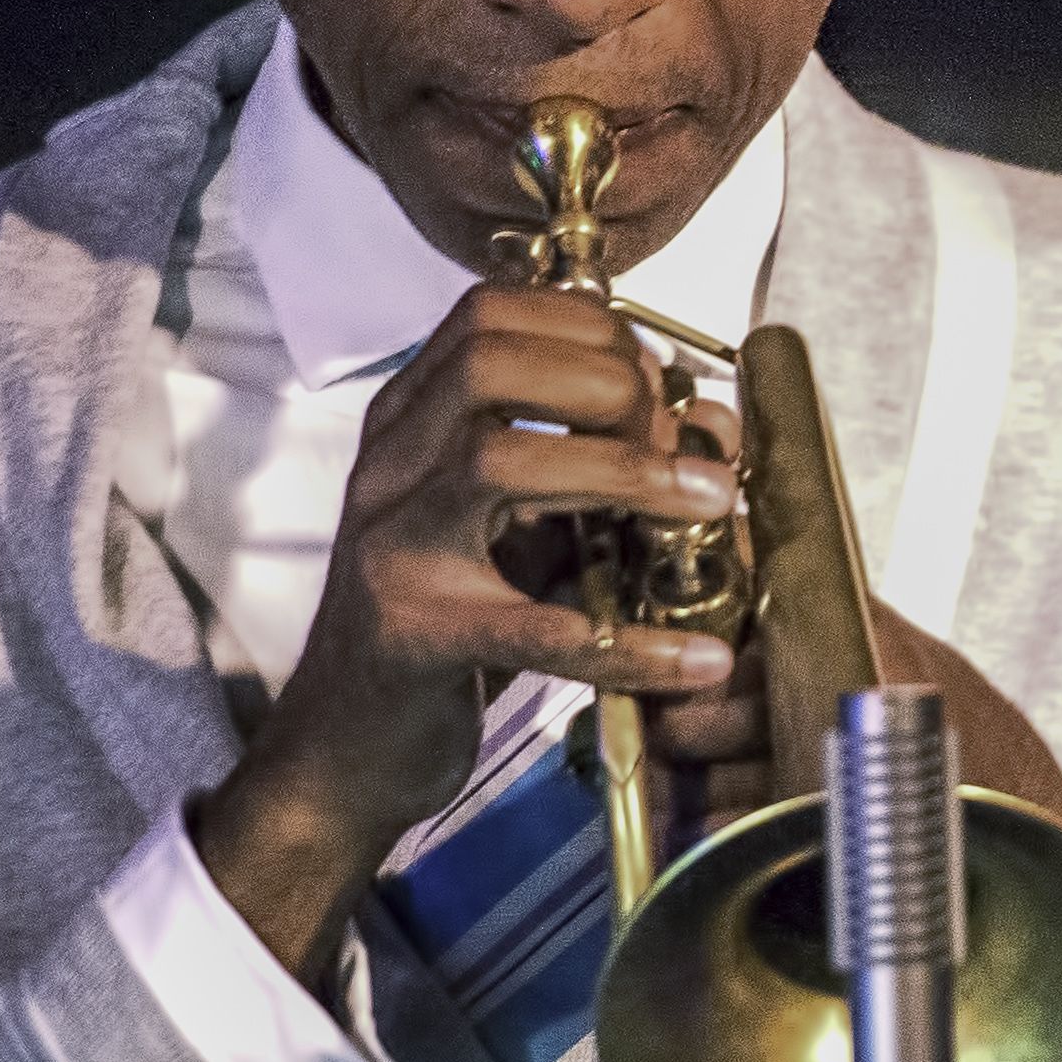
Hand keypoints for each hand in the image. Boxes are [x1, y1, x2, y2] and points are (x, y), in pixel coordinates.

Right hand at [189, 281, 736, 974]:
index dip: (594, 329)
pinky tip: (696, 661)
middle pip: (489, 363)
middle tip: (683, 447)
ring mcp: (390, 547)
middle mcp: (389, 466)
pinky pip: (527, 626)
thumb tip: (713, 426)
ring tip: (709, 504)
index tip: (664, 380)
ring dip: (623, 474)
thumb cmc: (451, 621)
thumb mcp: (519, 527)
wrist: (347, 745)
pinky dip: (625, 645)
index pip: (490, 315)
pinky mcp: (410, 637)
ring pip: (496, 465)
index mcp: (412, 423)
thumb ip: (594, 471)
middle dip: (608, 385)